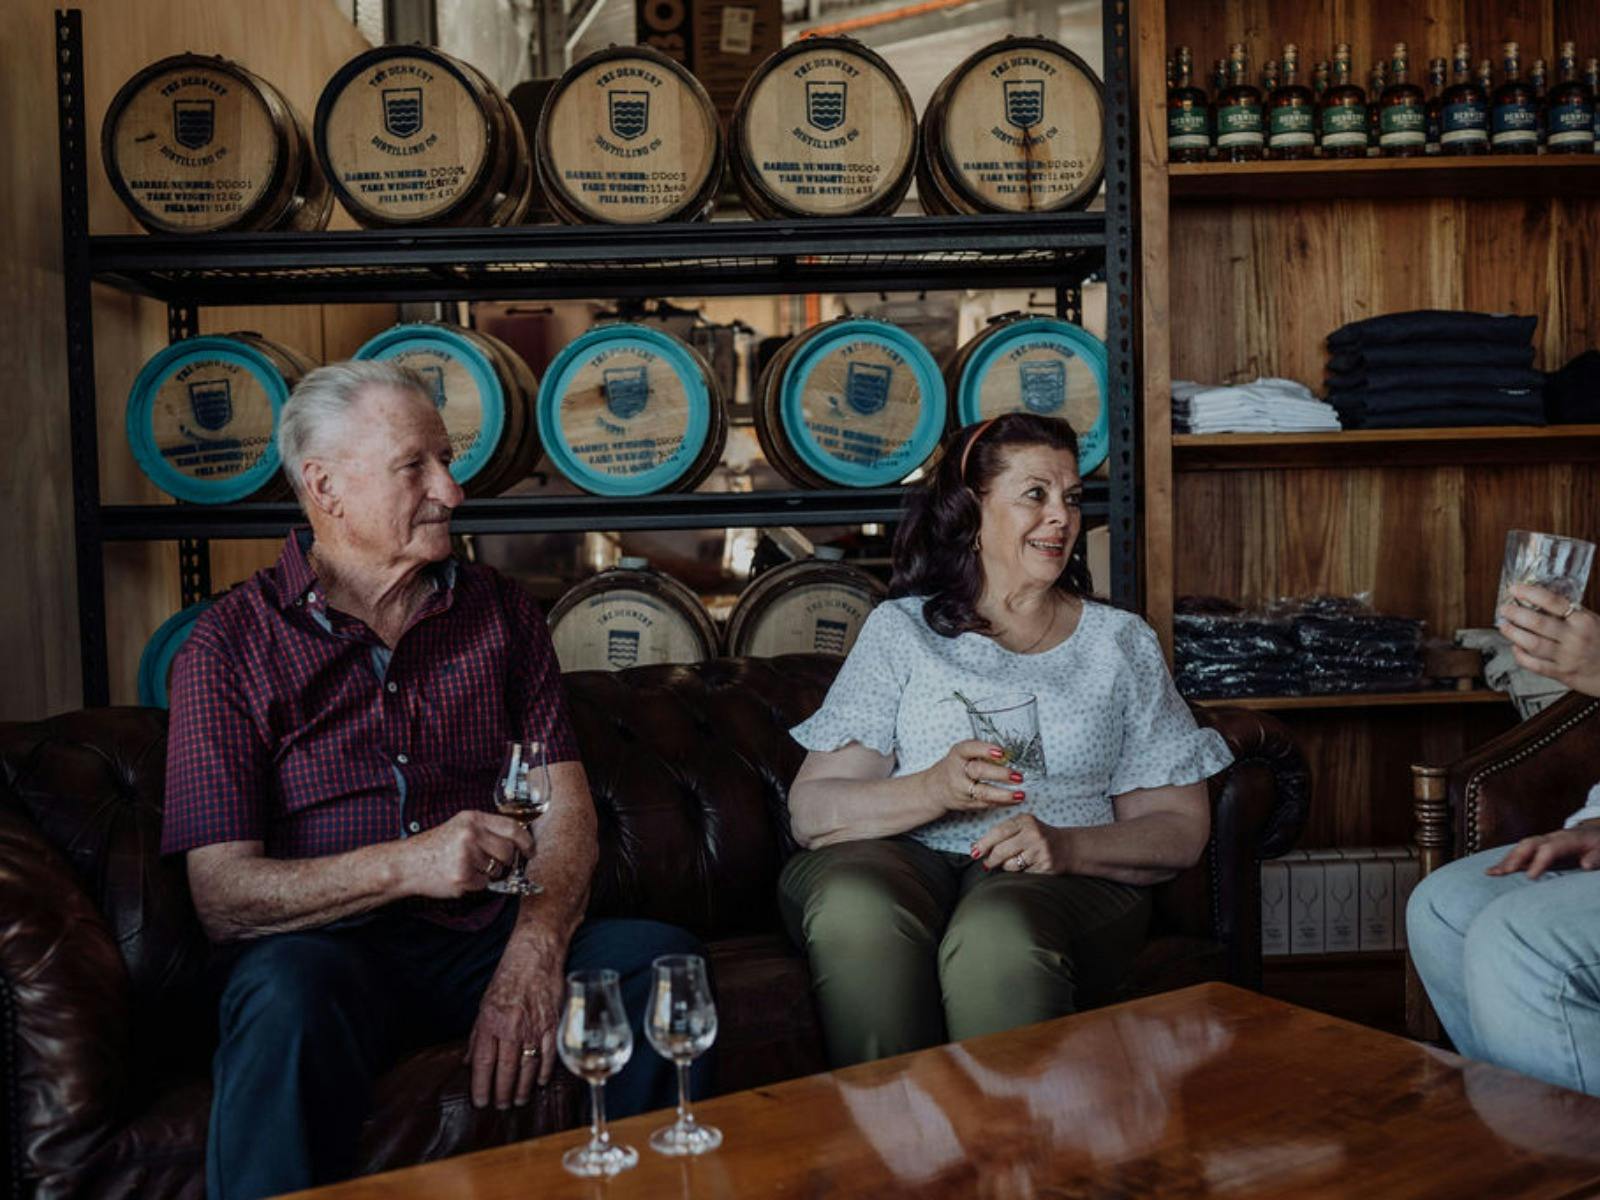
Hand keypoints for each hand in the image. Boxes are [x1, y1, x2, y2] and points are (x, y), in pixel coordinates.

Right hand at [402, 810, 534, 898]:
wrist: (407, 864)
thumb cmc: (435, 846)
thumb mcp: (460, 826)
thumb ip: (486, 829)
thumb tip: (518, 840)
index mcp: (473, 819)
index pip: (512, 827)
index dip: (526, 840)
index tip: (530, 850)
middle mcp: (471, 835)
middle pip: (508, 851)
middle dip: (505, 861)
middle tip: (493, 863)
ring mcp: (466, 856)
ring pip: (497, 869)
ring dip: (488, 872)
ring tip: (468, 867)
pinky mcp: (462, 877)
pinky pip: (484, 884)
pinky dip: (475, 884)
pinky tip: (460, 876)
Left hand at [466, 930, 563, 1106]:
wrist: (535, 955)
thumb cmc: (508, 978)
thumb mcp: (484, 1005)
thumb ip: (478, 1036)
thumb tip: (470, 1062)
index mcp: (491, 1023)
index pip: (484, 1064)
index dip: (481, 1087)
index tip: (481, 1102)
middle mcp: (512, 1028)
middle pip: (506, 1070)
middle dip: (502, 1093)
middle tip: (500, 1107)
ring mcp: (534, 1027)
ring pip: (528, 1067)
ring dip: (523, 1088)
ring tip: (518, 1101)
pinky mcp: (552, 1023)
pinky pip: (548, 1054)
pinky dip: (545, 1071)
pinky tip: (541, 1083)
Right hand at [928, 739, 1026, 813]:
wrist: (935, 788)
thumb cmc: (956, 766)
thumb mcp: (963, 754)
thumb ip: (983, 752)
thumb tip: (1012, 753)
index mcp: (957, 754)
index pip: (969, 749)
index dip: (985, 750)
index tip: (1001, 752)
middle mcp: (957, 772)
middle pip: (978, 771)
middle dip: (1000, 774)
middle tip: (1018, 776)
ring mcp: (962, 790)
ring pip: (983, 793)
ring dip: (1004, 794)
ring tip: (1020, 794)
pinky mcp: (967, 804)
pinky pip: (987, 804)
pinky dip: (1003, 802)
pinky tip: (1015, 800)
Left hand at [972, 812, 1071, 874]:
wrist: (1068, 847)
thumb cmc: (1039, 837)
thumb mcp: (1024, 827)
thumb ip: (1004, 833)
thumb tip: (977, 847)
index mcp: (1025, 821)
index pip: (998, 832)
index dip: (983, 843)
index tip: (974, 852)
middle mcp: (1033, 834)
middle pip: (1001, 850)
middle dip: (990, 859)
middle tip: (986, 863)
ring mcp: (1040, 851)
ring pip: (1010, 864)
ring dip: (1005, 866)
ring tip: (1010, 862)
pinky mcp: (1045, 866)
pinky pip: (1022, 873)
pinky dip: (1019, 871)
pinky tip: (1026, 865)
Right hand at [1486, 826, 1599, 879]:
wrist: (1595, 833)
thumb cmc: (1598, 844)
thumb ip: (1596, 858)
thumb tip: (1586, 864)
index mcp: (1567, 840)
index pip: (1549, 849)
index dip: (1538, 862)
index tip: (1530, 877)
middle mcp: (1551, 838)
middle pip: (1529, 844)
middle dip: (1515, 858)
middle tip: (1503, 872)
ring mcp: (1543, 841)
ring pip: (1521, 847)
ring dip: (1506, 859)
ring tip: (1491, 872)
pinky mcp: (1539, 847)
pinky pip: (1520, 851)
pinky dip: (1506, 860)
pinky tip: (1494, 870)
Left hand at [1498, 583, 1599, 696]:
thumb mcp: (1594, 622)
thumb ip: (1571, 613)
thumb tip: (1540, 600)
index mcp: (1584, 621)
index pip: (1553, 601)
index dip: (1530, 593)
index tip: (1515, 589)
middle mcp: (1575, 638)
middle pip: (1538, 623)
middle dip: (1516, 614)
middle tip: (1505, 609)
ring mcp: (1567, 657)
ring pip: (1532, 644)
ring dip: (1513, 633)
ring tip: (1504, 626)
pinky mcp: (1562, 674)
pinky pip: (1535, 665)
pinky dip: (1521, 656)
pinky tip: (1515, 648)